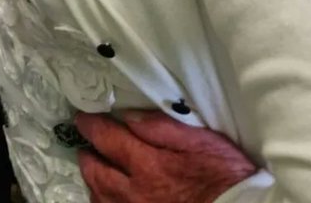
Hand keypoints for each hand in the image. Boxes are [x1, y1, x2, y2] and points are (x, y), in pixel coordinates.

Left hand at [74, 111, 256, 201]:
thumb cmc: (227, 177)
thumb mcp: (201, 142)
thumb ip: (161, 127)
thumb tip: (128, 117)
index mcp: (148, 167)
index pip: (106, 139)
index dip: (91, 126)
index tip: (83, 119)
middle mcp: (136, 195)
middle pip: (96, 174)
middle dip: (88, 156)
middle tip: (86, 145)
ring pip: (101, 199)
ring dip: (94, 183)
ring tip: (95, 170)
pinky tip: (111, 199)